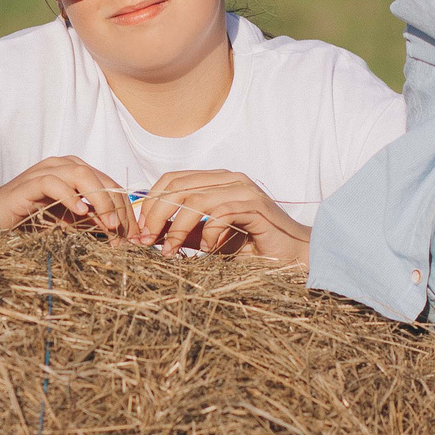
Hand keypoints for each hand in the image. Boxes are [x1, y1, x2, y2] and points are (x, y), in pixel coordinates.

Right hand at [0, 155, 131, 237]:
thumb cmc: (33, 217)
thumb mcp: (70, 220)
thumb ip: (93, 219)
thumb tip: (119, 228)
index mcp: (77, 170)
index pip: (110, 185)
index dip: (125, 209)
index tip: (132, 235)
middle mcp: (64, 164)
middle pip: (101, 179)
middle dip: (117, 207)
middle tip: (124, 233)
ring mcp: (46, 170)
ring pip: (82, 175)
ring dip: (100, 200)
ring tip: (109, 223)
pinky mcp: (30, 182)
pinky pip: (54, 183)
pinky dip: (70, 197)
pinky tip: (81, 213)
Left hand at [129, 171, 309, 262]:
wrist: (294, 255)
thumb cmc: (253, 247)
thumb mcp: (210, 240)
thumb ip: (186, 232)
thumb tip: (150, 234)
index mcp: (216, 180)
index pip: (172, 179)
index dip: (151, 203)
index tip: (140, 231)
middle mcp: (229, 178)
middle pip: (177, 186)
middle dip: (155, 215)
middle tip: (146, 242)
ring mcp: (243, 189)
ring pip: (195, 198)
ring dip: (177, 228)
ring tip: (170, 250)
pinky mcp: (255, 206)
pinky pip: (220, 213)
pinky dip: (209, 234)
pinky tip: (210, 251)